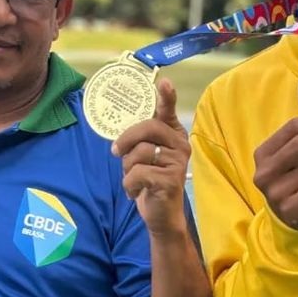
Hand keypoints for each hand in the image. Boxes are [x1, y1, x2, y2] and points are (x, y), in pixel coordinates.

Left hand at [112, 79, 190, 237]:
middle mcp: (180, 145)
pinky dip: (129, 184)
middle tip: (116, 152)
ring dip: (127, 168)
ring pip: (141, 152)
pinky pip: (139, 173)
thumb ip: (138, 141)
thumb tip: (119, 136)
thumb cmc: (150, 180)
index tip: (164, 82)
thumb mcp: (144, 157)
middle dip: (127, 139)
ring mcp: (177, 162)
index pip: (169, 111)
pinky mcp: (170, 180)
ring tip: (133, 179)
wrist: (162, 214)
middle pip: (149, 127)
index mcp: (173, 134)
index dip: (166, 96)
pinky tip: (135, 191)